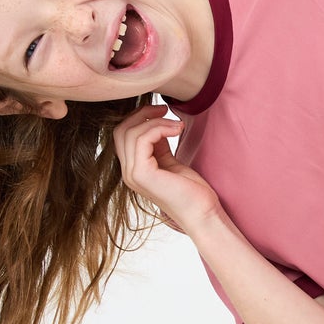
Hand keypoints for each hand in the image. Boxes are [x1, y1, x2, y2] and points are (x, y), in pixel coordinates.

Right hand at [111, 103, 221, 235]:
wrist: (202, 213)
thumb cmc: (192, 190)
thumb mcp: (171, 161)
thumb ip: (159, 145)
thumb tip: (157, 122)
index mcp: (134, 169)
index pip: (122, 134)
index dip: (139, 117)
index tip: (162, 111)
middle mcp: (128, 172)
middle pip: (121, 130)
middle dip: (142, 114)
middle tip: (166, 109)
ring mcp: (132, 174)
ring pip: (130, 132)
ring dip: (155, 121)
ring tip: (177, 124)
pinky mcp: (142, 174)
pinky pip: (142, 139)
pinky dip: (160, 128)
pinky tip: (177, 130)